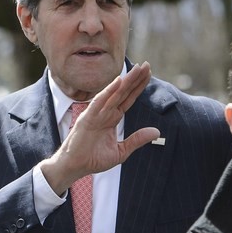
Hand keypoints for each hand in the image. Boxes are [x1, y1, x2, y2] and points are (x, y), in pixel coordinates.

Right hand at [39, 62, 160, 194]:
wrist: (75, 167)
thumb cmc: (94, 159)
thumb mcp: (122, 150)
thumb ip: (137, 139)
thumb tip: (157, 131)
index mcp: (112, 118)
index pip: (128, 98)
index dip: (138, 86)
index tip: (149, 74)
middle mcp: (105, 112)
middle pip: (123, 92)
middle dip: (135, 78)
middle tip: (147, 64)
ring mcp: (96, 114)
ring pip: (114, 93)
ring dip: (126, 81)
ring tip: (137, 69)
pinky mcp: (87, 118)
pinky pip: (99, 102)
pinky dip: (108, 92)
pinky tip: (118, 82)